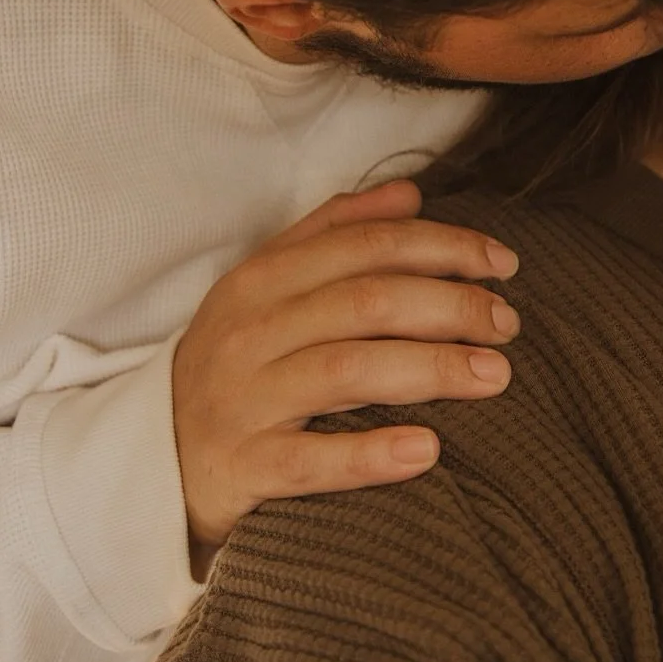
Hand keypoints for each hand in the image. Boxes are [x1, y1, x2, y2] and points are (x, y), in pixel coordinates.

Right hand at [173, 180, 518, 564]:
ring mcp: (242, 401)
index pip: (364, 246)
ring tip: (496, 375)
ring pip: (344, 372)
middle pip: (365, 303)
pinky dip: (370, 455)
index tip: (504, 263)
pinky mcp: (240, 469)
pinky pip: (309, 461)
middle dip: (450, 306)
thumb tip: (409, 192)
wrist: (153, 461)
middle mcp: (248, 333)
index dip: (442, 247)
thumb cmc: (238, 364)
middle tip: (509, 324)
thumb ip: (334, 233)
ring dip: (431, 368)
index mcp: (261, 280)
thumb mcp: (268, 288)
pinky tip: (428, 450)